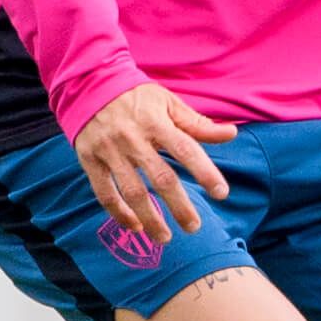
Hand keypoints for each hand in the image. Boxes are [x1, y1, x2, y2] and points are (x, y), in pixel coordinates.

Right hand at [73, 83, 236, 243]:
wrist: (88, 83)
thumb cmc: (136, 96)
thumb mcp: (168, 102)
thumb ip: (197, 124)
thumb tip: (232, 134)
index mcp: (156, 122)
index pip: (186, 150)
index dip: (205, 172)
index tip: (221, 193)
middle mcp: (133, 138)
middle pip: (160, 178)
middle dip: (179, 206)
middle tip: (194, 227)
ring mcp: (109, 151)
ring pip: (131, 192)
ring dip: (149, 218)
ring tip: (165, 238)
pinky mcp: (89, 160)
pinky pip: (104, 193)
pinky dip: (119, 213)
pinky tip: (135, 227)